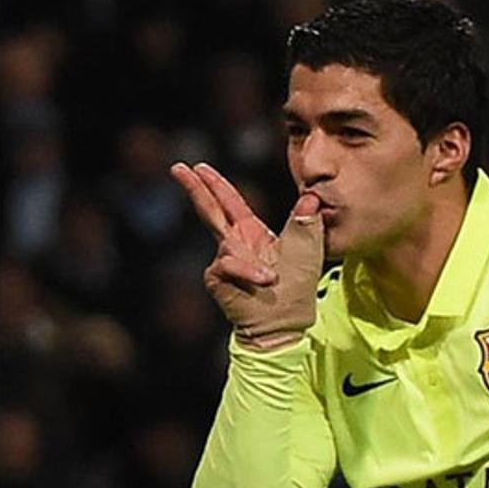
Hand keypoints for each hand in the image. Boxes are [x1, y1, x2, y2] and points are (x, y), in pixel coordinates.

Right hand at [171, 162, 323, 350]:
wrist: (287, 320)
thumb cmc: (297, 285)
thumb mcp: (308, 248)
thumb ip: (306, 221)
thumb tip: (312, 197)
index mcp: (252, 231)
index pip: (230, 202)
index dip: (215, 184)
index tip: (199, 167)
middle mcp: (234, 243)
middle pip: (208, 210)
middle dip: (194, 188)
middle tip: (177, 167)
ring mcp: (224, 261)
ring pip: (228, 246)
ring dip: (253, 263)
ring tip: (273, 279)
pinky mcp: (218, 278)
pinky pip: (229, 265)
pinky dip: (249, 272)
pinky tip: (265, 281)